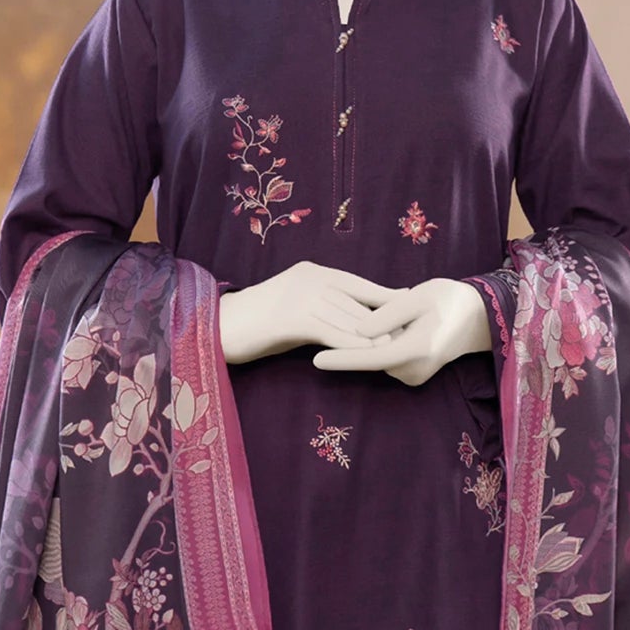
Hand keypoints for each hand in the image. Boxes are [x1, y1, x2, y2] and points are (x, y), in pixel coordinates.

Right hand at [217, 262, 395, 364]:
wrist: (218, 327)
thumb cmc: (257, 324)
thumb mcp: (295, 308)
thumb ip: (323, 308)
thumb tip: (355, 322)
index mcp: (313, 272)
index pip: (358, 284)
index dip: (385, 296)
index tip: (409, 304)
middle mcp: (311, 279)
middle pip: (358, 302)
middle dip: (386, 320)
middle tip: (412, 334)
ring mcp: (301, 296)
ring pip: (348, 318)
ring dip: (375, 337)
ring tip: (398, 350)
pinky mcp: (292, 318)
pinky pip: (331, 334)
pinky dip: (352, 346)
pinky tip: (369, 357)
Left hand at [311, 278, 491, 386]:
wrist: (479, 319)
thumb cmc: (448, 301)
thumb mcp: (417, 298)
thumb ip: (387, 314)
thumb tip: (357, 331)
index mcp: (417, 349)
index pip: (372, 358)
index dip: (342, 359)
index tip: (316, 360)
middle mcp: (414, 370)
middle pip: (373, 358)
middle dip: (360, 341)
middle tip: (378, 315)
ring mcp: (414, 376)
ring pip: (379, 358)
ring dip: (375, 342)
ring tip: (396, 317)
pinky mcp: (413, 375)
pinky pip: (388, 360)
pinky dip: (384, 346)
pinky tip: (398, 328)